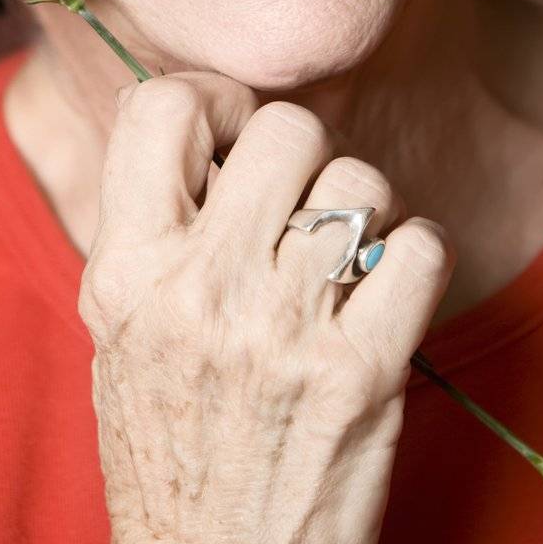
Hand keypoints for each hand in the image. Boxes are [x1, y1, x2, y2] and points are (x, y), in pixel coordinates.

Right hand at [79, 73, 455, 543]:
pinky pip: (422, 248)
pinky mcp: (364, 373)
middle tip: (296, 198)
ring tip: (341, 256)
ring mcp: (285, 330)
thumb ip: (155, 228)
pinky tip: (389, 287)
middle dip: (300, 152)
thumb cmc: (166, 445)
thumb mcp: (120, 329)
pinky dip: (418, 255)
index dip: (211, 98)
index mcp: (127, 271)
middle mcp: (203, 290)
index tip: (230, 132)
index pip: (160, 107)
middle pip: (284, 127)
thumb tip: (216, 133)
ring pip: (359, 182)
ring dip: (361, 209)